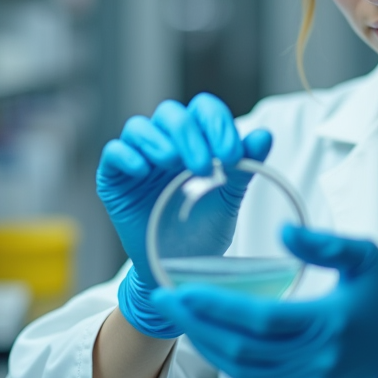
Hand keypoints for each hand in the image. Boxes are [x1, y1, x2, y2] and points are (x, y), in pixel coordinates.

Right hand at [97, 93, 271, 337]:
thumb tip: (264, 136)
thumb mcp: (228, 198)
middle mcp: (164, 142)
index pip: (202, 109)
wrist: (177, 267)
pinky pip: (113, 153)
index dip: (216, 123)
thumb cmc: (202, 230)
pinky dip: (127, 156)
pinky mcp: (113, 179)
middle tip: (202, 166)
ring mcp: (137, 159)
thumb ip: (244, 167)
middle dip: (188, 134)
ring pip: (138, 127)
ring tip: (172, 164)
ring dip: (157, 141)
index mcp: (195, 140)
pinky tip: (143, 172)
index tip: (232, 155)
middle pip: (170, 114)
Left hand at [151, 226, 377, 377]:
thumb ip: (324, 243)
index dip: (215, 306)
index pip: (258, 319)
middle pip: (240, 347)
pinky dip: (225, 361)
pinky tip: (208, 339)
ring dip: (205, 343)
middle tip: (164, 299)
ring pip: (241, 369)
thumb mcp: (366, 255)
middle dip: (196, 323)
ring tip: (179, 316)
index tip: (181, 289)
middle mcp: (315, 360)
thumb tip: (282, 231)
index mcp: (329, 323)